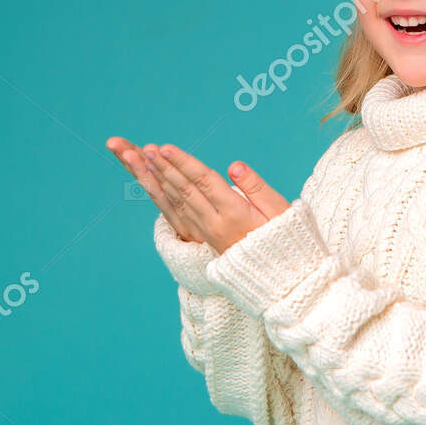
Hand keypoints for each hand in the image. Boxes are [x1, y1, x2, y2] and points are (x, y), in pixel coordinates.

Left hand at [106, 136, 288, 252]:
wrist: (276, 276)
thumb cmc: (282, 238)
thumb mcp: (279, 211)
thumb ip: (256, 187)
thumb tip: (234, 166)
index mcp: (234, 213)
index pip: (204, 182)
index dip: (183, 163)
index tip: (165, 147)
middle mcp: (214, 224)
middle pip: (185, 190)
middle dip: (164, 167)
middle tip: (146, 149)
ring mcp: (205, 232)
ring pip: (177, 201)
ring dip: (159, 178)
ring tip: (143, 160)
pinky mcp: (201, 236)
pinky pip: (177, 212)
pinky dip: (164, 195)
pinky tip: (154, 182)